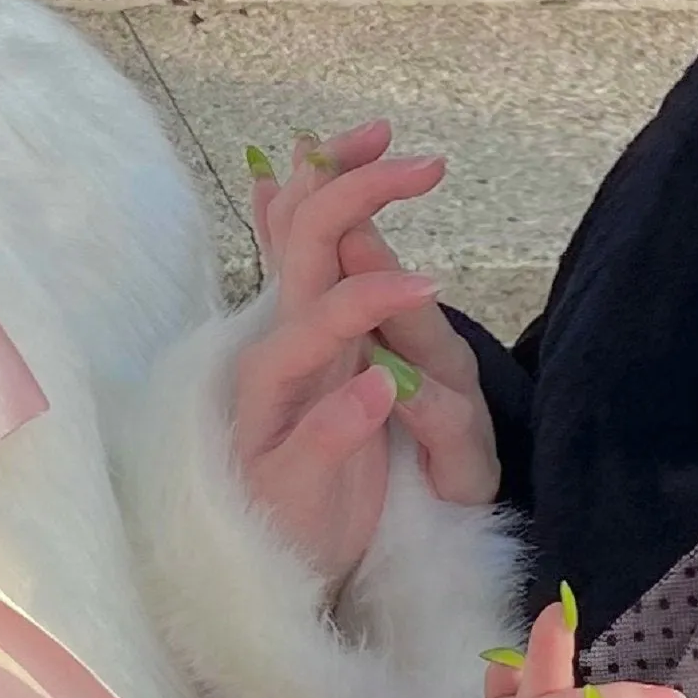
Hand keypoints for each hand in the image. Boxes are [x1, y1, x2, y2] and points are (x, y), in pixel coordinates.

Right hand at [231, 119, 497, 590]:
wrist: (286, 565)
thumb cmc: (317, 461)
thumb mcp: (326, 357)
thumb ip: (312, 277)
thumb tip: (287, 184)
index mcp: (299, 326)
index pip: (309, 231)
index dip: (341, 176)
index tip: (386, 133)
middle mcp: (280, 359)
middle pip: (303, 263)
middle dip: (355, 202)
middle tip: (421, 163)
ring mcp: (274, 420)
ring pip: (294, 349)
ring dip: (356, 307)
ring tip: (423, 280)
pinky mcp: (284, 483)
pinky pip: (309, 442)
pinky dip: (339, 416)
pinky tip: (378, 391)